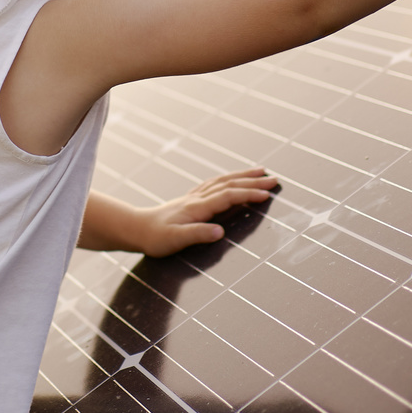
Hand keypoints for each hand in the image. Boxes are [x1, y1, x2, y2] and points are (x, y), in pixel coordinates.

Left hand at [136, 169, 279, 256]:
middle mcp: (198, 198)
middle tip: (274, 180)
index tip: (267, 194)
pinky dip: (228, 179)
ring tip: (260, 172)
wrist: (137, 228)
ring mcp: (194, 197)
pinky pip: (214, 184)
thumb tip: (220, 232)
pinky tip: (233, 179)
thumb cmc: (156, 237)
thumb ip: (197, 235)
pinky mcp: (191, 199)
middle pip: (230, 185)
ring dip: (243, 176)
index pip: (228, 196)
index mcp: (197, 207)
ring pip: (223, 181)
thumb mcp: (176, 240)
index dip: (248, 194)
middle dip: (253, 182)